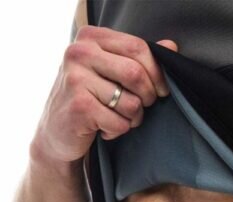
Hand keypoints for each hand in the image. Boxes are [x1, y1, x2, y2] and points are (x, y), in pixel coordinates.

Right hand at [31, 25, 178, 165]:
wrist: (58, 131)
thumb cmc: (90, 98)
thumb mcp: (111, 71)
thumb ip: (139, 58)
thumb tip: (171, 46)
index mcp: (90, 38)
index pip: (138, 47)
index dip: (158, 73)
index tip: (161, 90)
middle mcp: (79, 53)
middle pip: (136, 74)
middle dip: (148, 97)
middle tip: (141, 107)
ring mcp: (76, 79)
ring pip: (131, 103)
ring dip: (133, 118)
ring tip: (118, 117)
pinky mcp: (79, 107)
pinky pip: (120, 123)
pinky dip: (118, 131)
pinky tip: (103, 128)